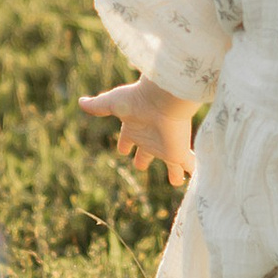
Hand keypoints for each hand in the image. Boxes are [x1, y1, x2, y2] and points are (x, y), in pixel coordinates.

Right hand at [79, 76, 196, 184]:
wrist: (162, 98)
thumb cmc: (137, 100)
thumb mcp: (113, 103)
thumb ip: (98, 106)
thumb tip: (80, 102)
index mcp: (134, 128)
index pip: (127, 140)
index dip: (124, 145)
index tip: (123, 150)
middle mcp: (150, 138)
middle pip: (147, 152)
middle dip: (143, 159)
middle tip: (141, 165)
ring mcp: (166, 147)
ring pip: (170, 163)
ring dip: (173, 171)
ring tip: (177, 180)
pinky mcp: (178, 152)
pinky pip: (187, 165)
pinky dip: (192, 171)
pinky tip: (198, 177)